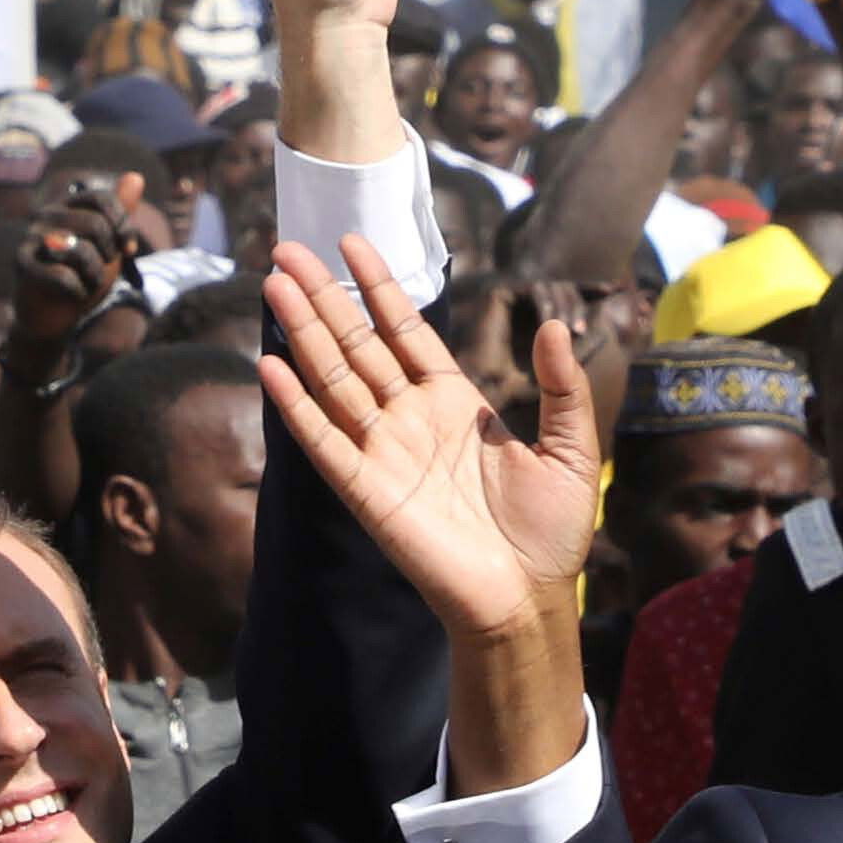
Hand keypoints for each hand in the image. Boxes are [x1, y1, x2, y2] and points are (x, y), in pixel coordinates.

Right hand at [7, 205, 126, 348]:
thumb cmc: (81, 274)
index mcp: (68, 205)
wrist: (53, 313)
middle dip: (110, 255)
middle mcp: (46, 215)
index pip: (103, 198)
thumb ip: (120, 213)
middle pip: (97, 225)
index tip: (129, 250)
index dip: (124, 225)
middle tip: (102, 270)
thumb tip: (136, 176)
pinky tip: (74, 294)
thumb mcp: (107, 243)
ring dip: (95, 276)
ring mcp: (31, 237)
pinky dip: (79, 291)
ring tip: (87, 282)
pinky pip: (63, 276)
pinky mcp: (22, 263)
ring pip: (82, 251)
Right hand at [259, 236, 599, 638]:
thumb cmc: (551, 531)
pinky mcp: (367, 491)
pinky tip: (270, 365)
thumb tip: (555, 325)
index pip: (406, 332)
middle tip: (288, 250)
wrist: (528, 598)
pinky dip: (296, 406)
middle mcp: (411, 420)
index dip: (379, 288)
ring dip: (303, 333)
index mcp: (454, 403)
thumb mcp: (572, 448)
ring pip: (334, 379)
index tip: (351, 243)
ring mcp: (384, 452)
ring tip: (275, 284)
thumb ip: (560, 387)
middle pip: (357, 345)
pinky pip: (323, 441)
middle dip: (324, 298)